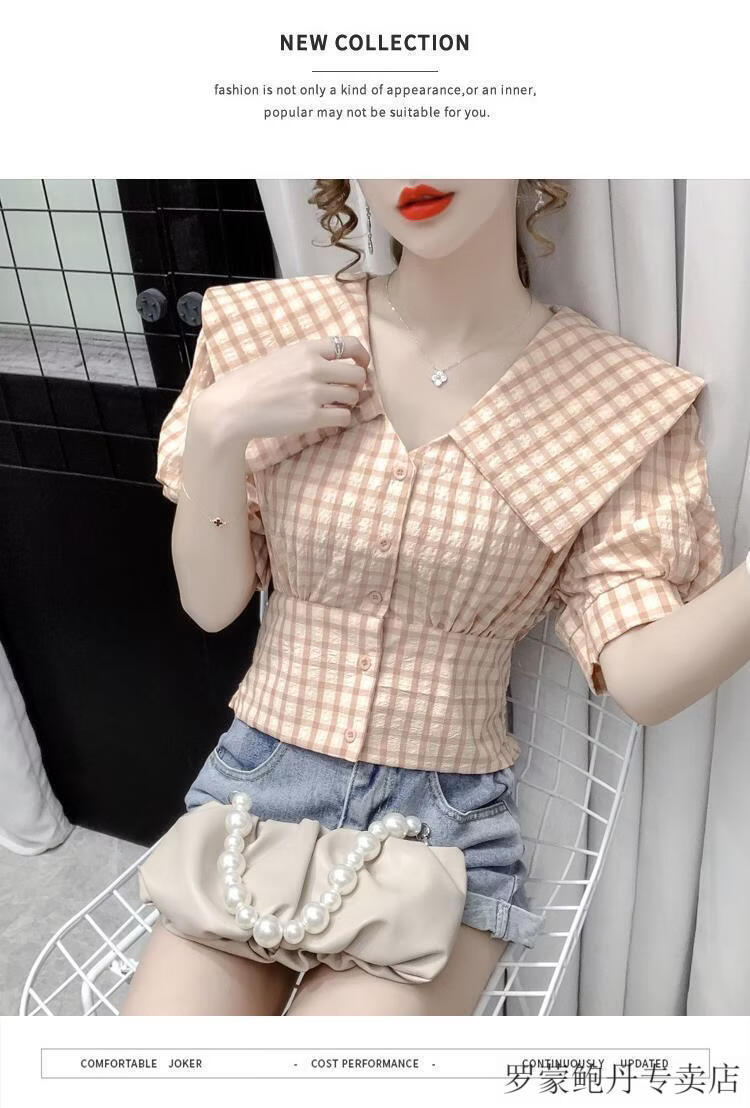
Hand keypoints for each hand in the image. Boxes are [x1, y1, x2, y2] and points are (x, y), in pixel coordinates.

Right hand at [188, 336, 370, 447]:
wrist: (234, 406)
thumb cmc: (254, 383)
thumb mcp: (282, 357)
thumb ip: (308, 358)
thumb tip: (335, 365)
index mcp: (307, 349)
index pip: (351, 345)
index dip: (363, 357)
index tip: (363, 365)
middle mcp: (314, 368)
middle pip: (357, 374)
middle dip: (357, 385)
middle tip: (347, 391)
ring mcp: (315, 392)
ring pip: (353, 397)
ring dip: (348, 403)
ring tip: (334, 406)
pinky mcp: (312, 416)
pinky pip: (344, 417)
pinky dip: (341, 419)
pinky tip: (329, 418)